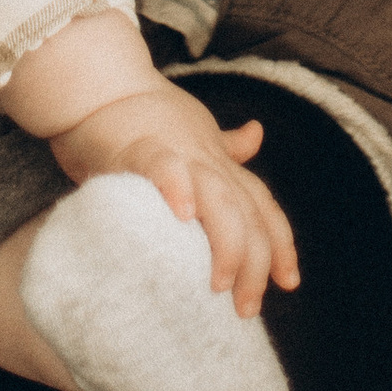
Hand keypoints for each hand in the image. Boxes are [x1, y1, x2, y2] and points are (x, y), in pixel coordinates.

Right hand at [49, 79, 300, 319]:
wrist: (102, 82)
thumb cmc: (146, 111)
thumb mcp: (195, 128)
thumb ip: (226, 144)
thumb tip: (257, 134)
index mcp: (220, 163)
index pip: (263, 205)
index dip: (281, 243)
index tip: (290, 282)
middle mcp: (207, 161)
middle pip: (247, 215)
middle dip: (255, 264)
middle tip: (245, 308)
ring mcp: (177, 153)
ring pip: (219, 199)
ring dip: (226, 242)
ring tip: (220, 282)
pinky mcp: (138, 148)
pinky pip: (163, 167)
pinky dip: (177, 187)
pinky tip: (183, 215)